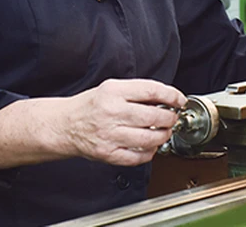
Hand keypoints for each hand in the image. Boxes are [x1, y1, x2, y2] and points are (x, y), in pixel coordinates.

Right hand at [60, 79, 186, 166]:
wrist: (66, 125)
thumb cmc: (90, 106)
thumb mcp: (111, 88)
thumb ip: (136, 91)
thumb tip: (165, 98)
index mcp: (113, 92)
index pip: (150, 91)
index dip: (171, 95)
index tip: (179, 99)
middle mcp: (112, 112)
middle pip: (153, 117)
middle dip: (169, 119)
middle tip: (172, 118)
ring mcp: (110, 134)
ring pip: (149, 139)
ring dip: (163, 136)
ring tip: (163, 132)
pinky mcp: (108, 153)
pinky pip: (138, 157)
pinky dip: (149, 153)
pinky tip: (149, 146)